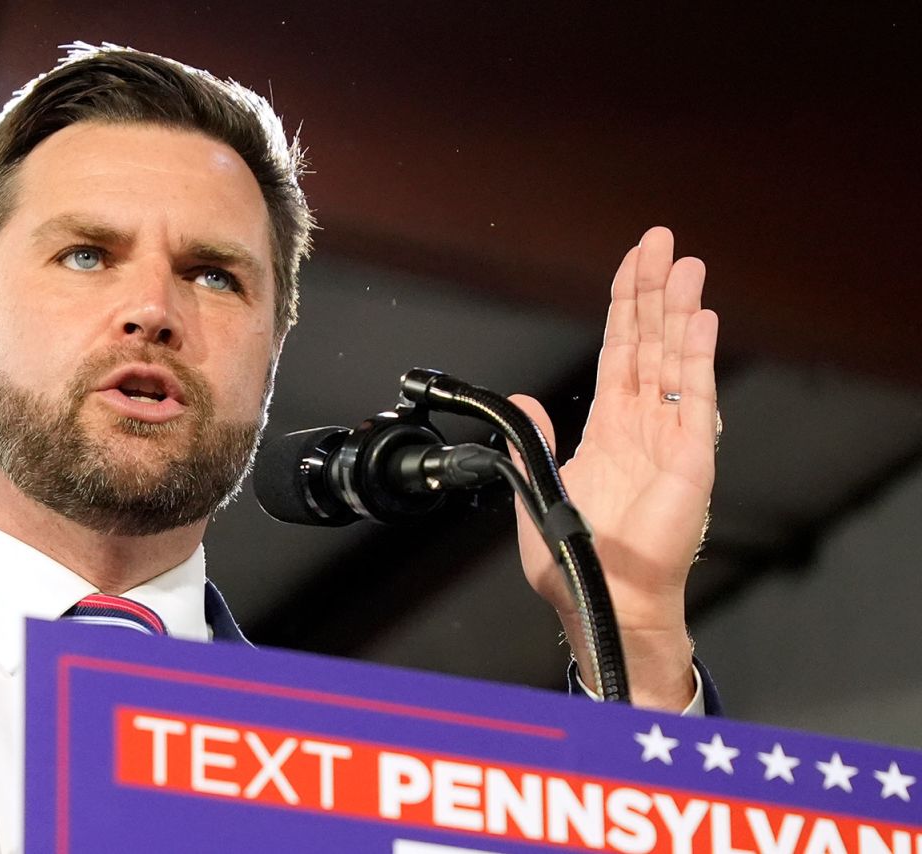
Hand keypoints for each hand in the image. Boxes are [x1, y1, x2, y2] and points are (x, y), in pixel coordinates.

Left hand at [509, 226, 718, 710]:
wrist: (605, 597)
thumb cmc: (578, 557)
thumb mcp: (539, 489)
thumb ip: (535, 442)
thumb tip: (524, 401)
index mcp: (609, 429)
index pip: (620, 352)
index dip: (625, 307)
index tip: (632, 264)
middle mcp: (643, 425)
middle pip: (651, 342)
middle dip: (655, 291)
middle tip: (662, 241)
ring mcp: (670, 438)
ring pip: (675, 360)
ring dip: (680, 312)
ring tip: (686, 265)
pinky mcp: (690, 459)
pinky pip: (695, 400)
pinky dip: (698, 360)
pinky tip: (701, 322)